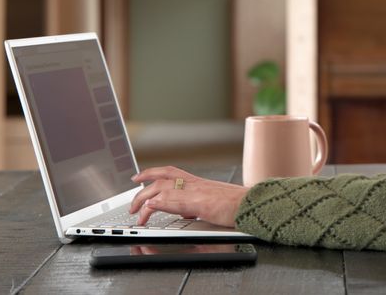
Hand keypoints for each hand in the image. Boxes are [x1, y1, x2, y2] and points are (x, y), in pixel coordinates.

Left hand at [129, 166, 248, 227]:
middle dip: (141, 190)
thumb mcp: (215, 202)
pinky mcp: (197, 203)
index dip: (151, 173)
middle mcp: (194, 183)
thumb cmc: (239, 205)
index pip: (170, 172)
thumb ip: (200, 206)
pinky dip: (155, 205)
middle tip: (131, 203)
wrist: (253, 204)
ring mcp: (194, 192)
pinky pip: (169, 201)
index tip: (139, 177)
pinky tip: (147, 211)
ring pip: (160, 188)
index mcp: (198, 182)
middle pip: (160, 178)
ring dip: (143, 199)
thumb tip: (190, 213)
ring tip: (135, 212)